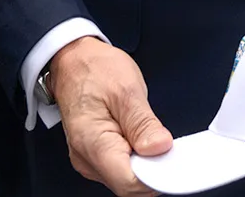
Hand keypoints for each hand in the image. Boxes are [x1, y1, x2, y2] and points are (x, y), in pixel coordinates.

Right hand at [47, 37, 170, 194]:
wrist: (72, 60)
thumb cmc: (94, 69)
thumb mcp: (126, 89)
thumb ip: (143, 123)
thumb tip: (161, 148)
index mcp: (92, 143)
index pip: (129, 183)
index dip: (156, 175)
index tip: (172, 157)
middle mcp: (86, 159)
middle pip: (128, 185)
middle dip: (153, 169)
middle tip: (165, 143)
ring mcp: (88, 160)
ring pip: (126, 179)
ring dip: (145, 164)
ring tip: (149, 135)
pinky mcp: (94, 157)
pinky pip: (120, 169)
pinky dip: (136, 159)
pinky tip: (139, 139)